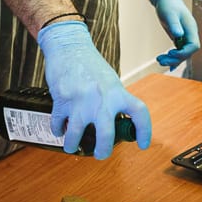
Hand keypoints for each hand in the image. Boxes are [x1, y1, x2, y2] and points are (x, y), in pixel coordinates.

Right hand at [36, 20, 151, 156]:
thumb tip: (115, 121)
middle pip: (106, 135)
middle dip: (103, 151)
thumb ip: (114, 100)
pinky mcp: (62, 100)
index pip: (139, 113)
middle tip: (101, 154)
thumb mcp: (110, 81)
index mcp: (117, 92)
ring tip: (72, 147)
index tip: (142, 144)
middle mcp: (101, 98)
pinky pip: (58, 123)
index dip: (144, 131)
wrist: (68, 46)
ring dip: (72, 145)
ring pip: (76, 134)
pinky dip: (57, 129)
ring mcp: (80, 101)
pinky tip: (59, 129)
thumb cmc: (89, 63)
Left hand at [149, 0, 198, 67]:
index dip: (184, 52)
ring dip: (172, 59)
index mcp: (191, 28)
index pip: (193, 46)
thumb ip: (175, 25)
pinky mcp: (179, 37)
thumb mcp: (170, 14)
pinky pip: (178, 51)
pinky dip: (173, 57)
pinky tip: (165, 60)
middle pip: (188, 52)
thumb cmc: (168, 4)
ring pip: (182, 53)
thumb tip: (179, 35)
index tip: (171, 52)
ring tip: (160, 60)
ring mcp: (185, 36)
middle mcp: (190, 34)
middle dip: (176, 59)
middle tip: (161, 61)